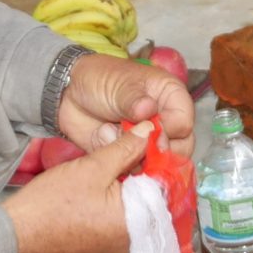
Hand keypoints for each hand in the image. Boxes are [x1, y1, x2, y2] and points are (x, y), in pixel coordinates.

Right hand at [5, 123, 148, 252]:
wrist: (15, 236)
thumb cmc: (53, 203)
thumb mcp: (93, 167)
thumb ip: (126, 149)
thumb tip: (149, 130)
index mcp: (139, 224)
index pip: (166, 189)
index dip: (161, 161)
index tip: (153, 141)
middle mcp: (133, 243)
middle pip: (151, 202)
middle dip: (144, 174)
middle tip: (132, 149)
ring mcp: (115, 250)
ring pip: (134, 212)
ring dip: (129, 189)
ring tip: (114, 165)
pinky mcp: (99, 251)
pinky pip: (118, 224)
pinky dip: (115, 205)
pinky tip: (102, 188)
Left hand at [54, 51, 197, 158]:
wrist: (68, 95)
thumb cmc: (99, 80)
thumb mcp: (119, 85)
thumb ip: (134, 100)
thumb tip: (148, 109)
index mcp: (170, 97)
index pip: (184, 123)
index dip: (170, 132)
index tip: (151, 135)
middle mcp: (165, 121)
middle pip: (178, 149)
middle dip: (155, 154)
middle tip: (134, 150)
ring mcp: (149, 142)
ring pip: (158, 164)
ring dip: (136, 162)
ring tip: (113, 143)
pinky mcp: (132, 157)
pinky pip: (135, 172)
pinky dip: (121, 168)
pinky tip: (108, 152)